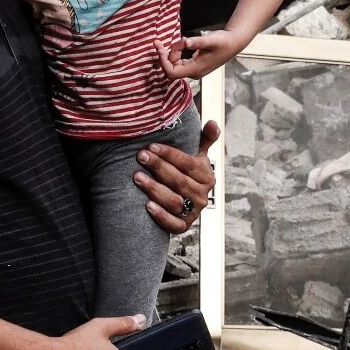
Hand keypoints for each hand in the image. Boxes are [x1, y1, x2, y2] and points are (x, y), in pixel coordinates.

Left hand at [134, 119, 218, 234]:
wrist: (183, 201)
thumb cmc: (186, 173)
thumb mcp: (197, 156)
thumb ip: (205, 139)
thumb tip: (212, 122)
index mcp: (207, 176)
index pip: (189, 164)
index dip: (170, 155)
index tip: (152, 146)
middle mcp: (202, 195)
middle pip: (179, 181)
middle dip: (159, 168)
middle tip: (141, 157)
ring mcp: (194, 212)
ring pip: (174, 201)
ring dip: (155, 189)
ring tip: (137, 177)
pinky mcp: (183, 226)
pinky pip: (173, 224)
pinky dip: (161, 216)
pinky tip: (147, 205)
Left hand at [158, 30, 242, 79]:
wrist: (233, 43)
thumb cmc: (223, 42)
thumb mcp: (210, 40)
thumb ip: (197, 42)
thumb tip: (185, 42)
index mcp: (195, 69)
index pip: (171, 71)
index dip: (163, 61)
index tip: (160, 47)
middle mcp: (193, 72)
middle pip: (170, 69)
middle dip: (165, 56)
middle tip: (161, 42)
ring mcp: (194, 70)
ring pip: (174, 66)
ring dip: (171, 54)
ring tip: (180, 41)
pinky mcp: (194, 65)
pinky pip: (179, 63)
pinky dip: (176, 54)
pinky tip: (181, 44)